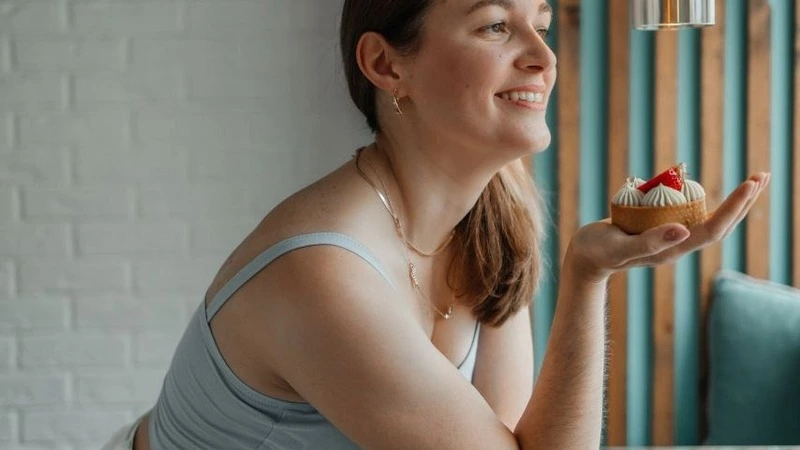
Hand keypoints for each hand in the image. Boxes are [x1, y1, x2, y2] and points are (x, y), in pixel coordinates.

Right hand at [567, 172, 770, 282]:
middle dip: (745, 202)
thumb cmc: (597, 252)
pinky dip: (710, 199)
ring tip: (752, 180)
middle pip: (722, 225)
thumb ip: (649, 242)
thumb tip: (683, 231)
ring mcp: (672, 236)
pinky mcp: (663, 228)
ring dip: (734, 201)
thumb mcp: (618, 247)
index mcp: (672, 249)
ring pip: (712, 219)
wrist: (585, 258)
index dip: (735, 207)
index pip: (714, 229)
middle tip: (762, 176)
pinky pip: (693, 212)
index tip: (750, 184)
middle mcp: (678, 244)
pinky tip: (712, 187)